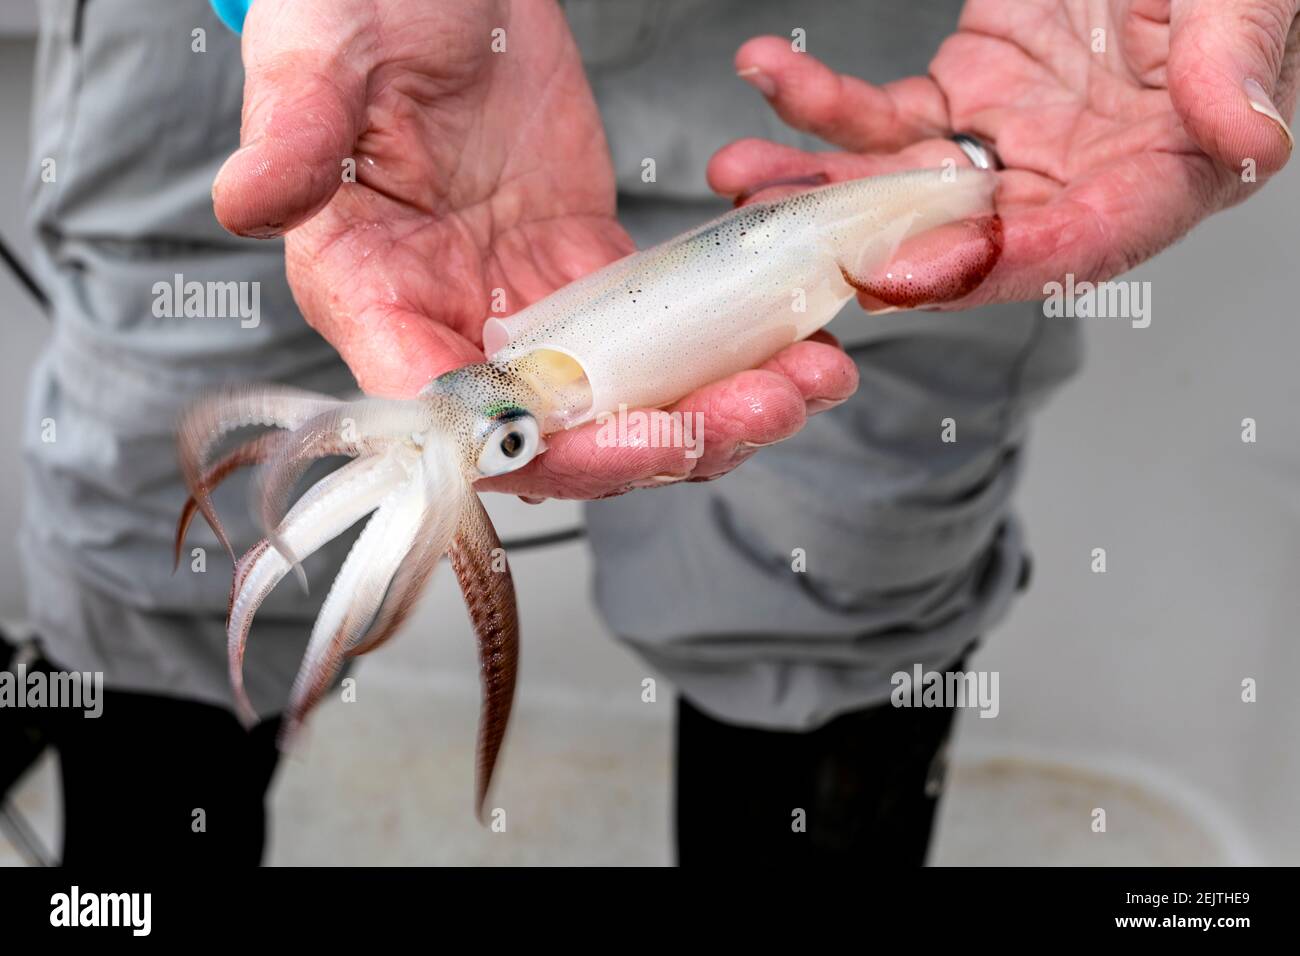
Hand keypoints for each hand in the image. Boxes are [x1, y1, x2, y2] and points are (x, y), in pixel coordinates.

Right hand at [213, 0, 856, 498]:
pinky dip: (727, 350)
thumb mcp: (319, 54)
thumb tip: (248, 201)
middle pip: (556, 432)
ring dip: (716, 407)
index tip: (621, 443)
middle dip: (658, 442)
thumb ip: (292, 133)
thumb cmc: (359, 7)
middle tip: (754, 415)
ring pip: (624, 397)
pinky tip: (795, 343)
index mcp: (372, 296)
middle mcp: (451, 322)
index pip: (444, 416)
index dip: (532, 449)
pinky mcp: (587, 267)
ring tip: (806, 382)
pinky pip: (662, 334)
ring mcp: (527, 303)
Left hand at [714, 0, 1298, 304]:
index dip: (983, 269)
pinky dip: (824, 102)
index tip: (898, 277)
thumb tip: (1253, 142)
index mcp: (1157, 179)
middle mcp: (1073, 180)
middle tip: (784, 243)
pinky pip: (885, 115)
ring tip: (743, 174)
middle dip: (863, 245)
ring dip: (817, 184)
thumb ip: (1237, 65)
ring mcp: (1011, 144)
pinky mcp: (965, 98)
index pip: (1070, 248)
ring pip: (902, 185)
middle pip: (960, 238)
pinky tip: (772, 74)